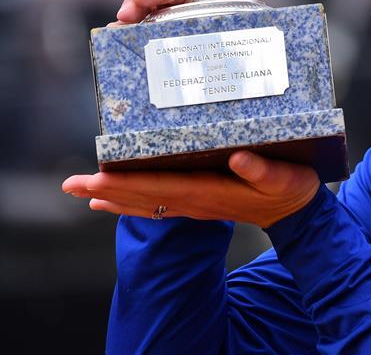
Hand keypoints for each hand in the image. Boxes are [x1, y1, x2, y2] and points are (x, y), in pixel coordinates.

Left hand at [62, 151, 319, 228]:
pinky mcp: (201, 200)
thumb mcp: (285, 177)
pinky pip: (159, 202)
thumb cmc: (292, 188)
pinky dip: (134, 200)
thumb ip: (263, 171)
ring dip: (115, 196)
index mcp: (213, 192)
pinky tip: (118, 198)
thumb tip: (237, 158)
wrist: (299, 212)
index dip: (128, 184)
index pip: (162, 188)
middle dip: (107, 190)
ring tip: (84, 191)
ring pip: (148, 202)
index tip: (98, 180)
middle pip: (145, 197)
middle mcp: (198, 201)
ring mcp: (198, 203)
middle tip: (71, 185)